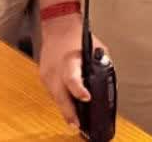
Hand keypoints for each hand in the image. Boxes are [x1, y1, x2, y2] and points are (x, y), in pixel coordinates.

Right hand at [38, 13, 108, 127]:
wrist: (58, 27)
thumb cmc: (78, 37)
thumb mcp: (97, 47)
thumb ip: (101, 64)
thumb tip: (108, 80)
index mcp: (70, 60)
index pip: (72, 77)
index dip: (79, 89)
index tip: (86, 97)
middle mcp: (56, 69)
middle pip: (60, 95)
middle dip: (69, 111)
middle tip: (77, 124)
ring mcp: (47, 74)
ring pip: (55, 97)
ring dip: (64, 109)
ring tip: (74, 121)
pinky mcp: (44, 76)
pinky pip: (52, 92)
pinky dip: (60, 99)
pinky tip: (67, 107)